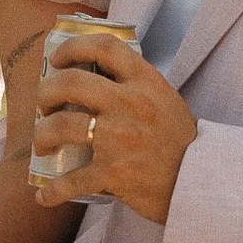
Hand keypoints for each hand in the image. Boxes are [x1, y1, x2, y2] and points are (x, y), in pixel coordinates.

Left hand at [32, 40, 198, 224]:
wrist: (201, 183)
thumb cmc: (179, 140)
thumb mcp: (164, 98)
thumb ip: (133, 84)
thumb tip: (93, 72)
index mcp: (145, 81)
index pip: (103, 46)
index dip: (72, 47)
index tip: (56, 60)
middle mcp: (130, 104)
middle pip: (70, 82)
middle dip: (46, 92)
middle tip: (44, 105)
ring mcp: (120, 139)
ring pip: (61, 126)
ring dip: (41, 135)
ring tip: (42, 143)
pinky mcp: (114, 174)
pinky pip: (70, 181)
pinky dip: (52, 192)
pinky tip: (45, 196)